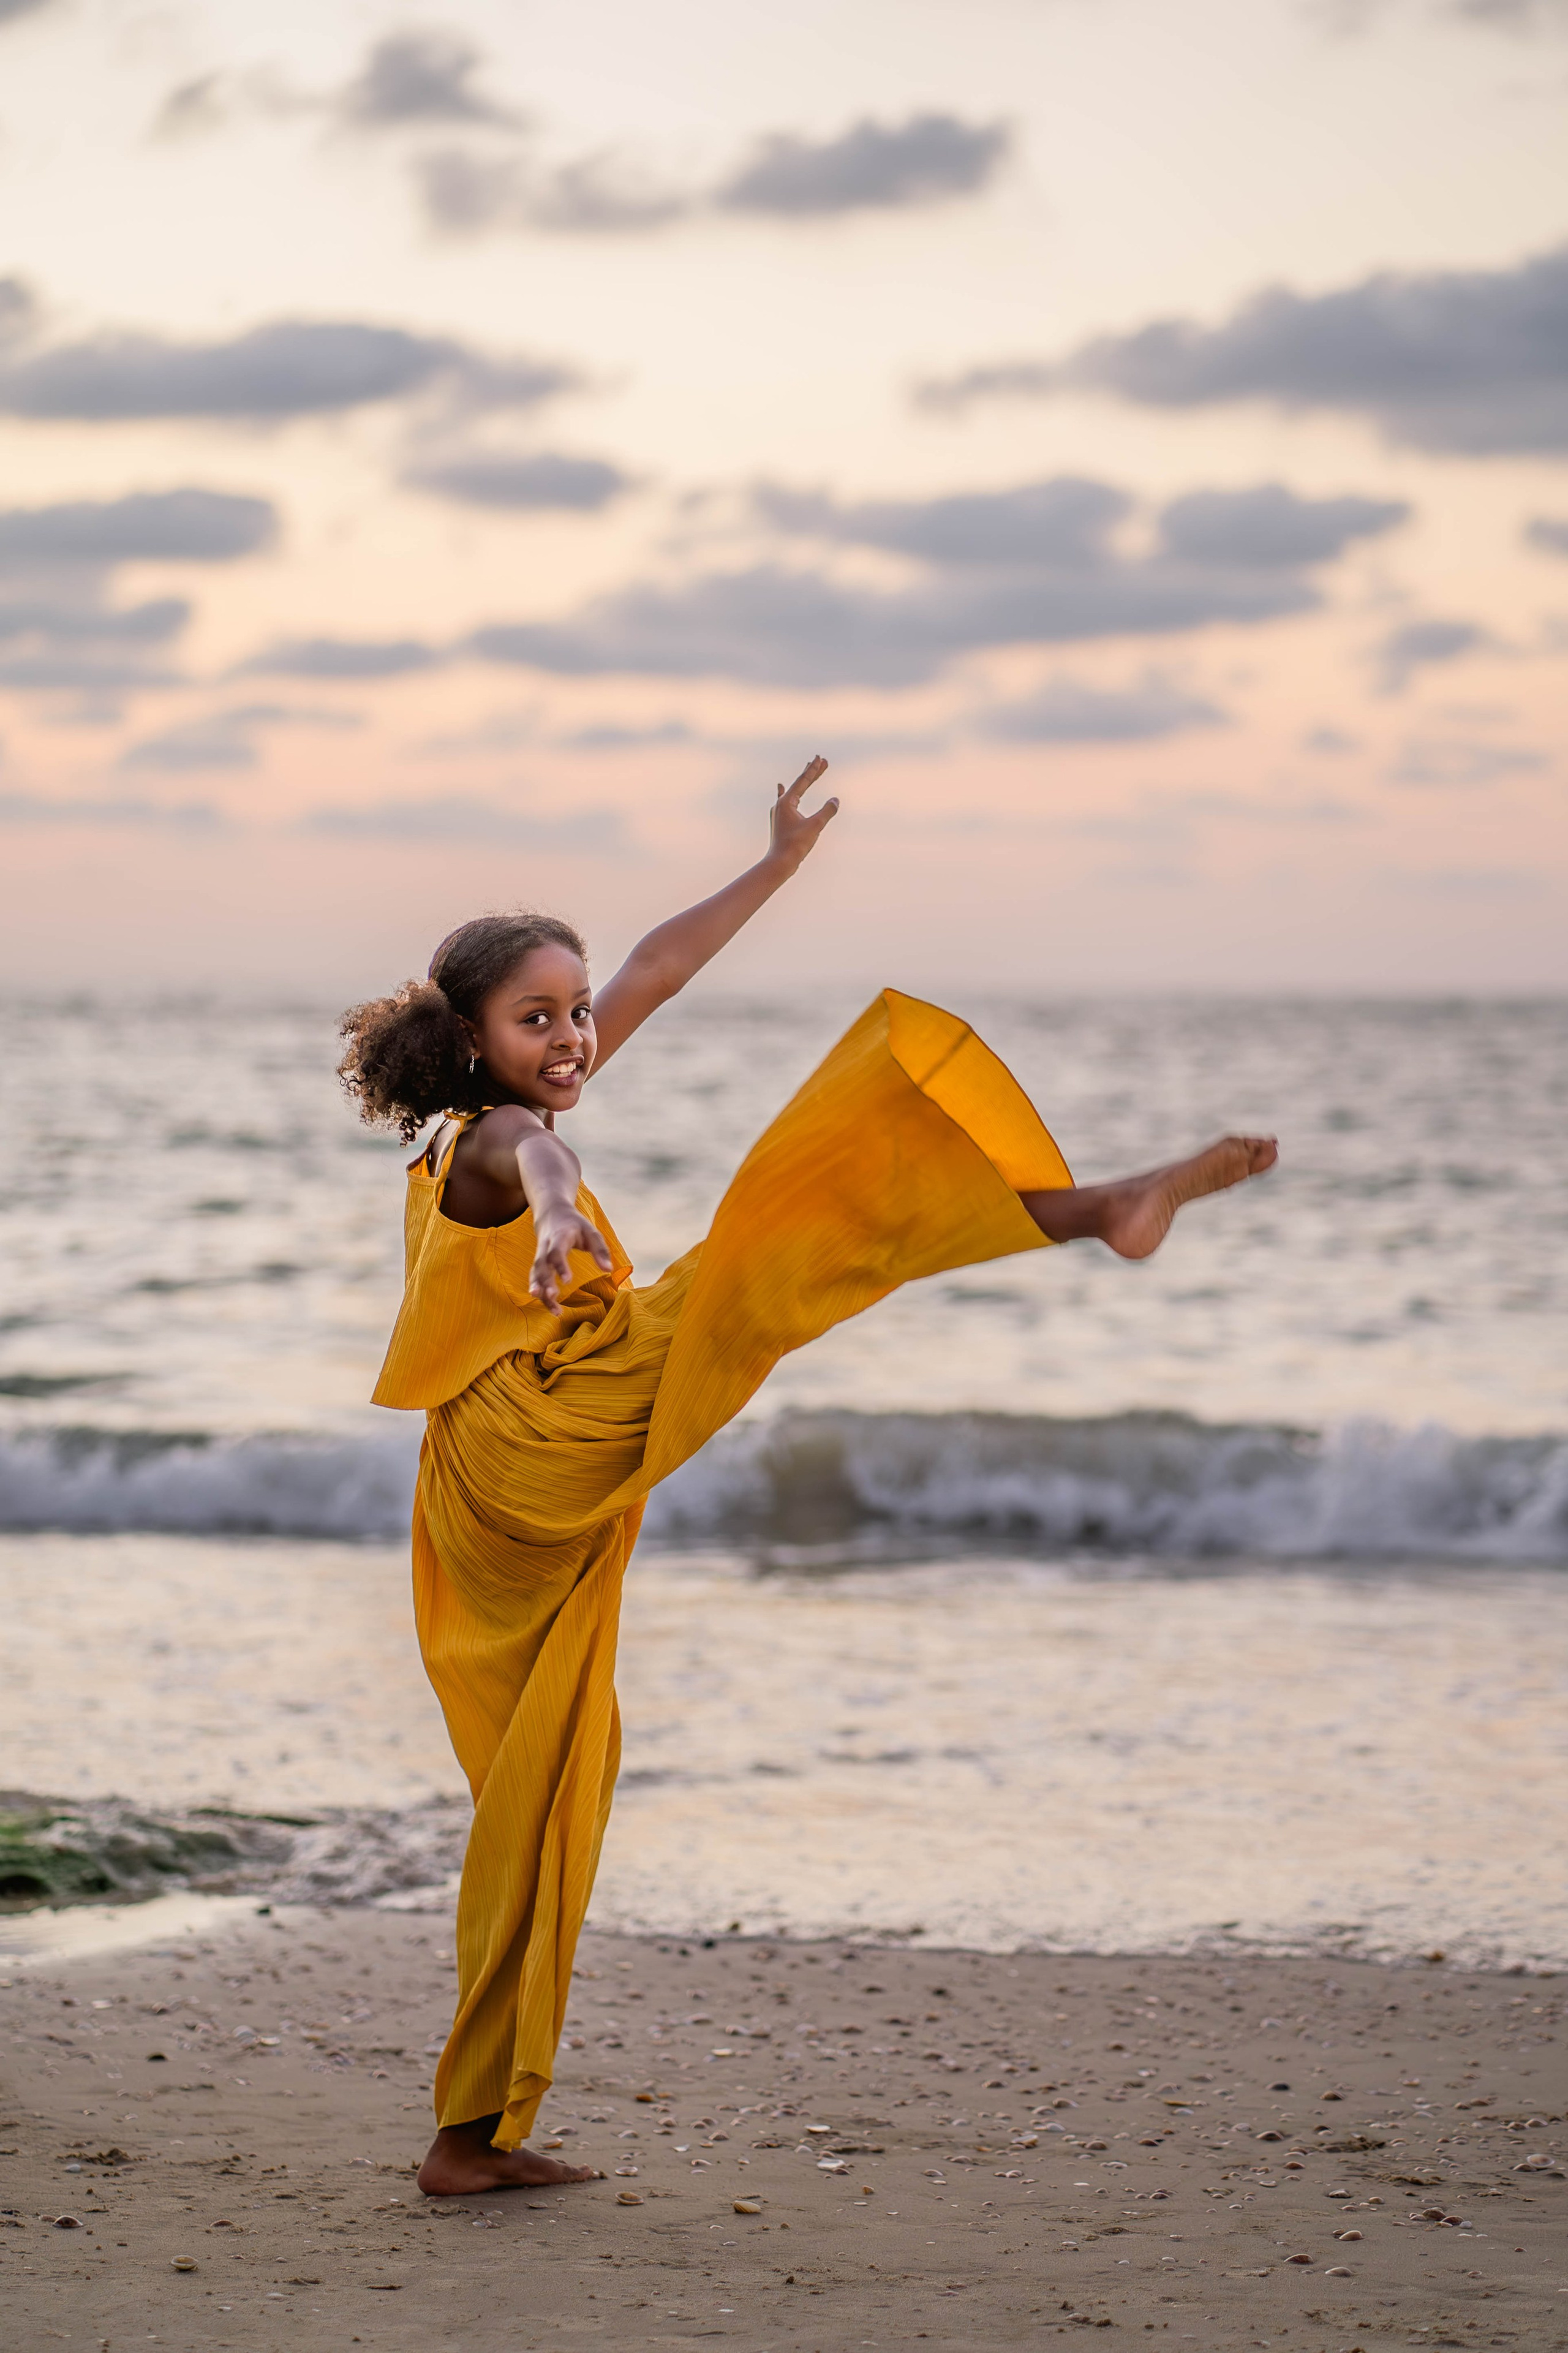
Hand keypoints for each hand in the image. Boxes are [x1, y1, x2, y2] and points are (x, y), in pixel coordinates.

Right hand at [529, 1206, 613, 1310]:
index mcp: (559, 1237)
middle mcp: (545, 1247)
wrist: (551, 1214)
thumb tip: (608, 1269)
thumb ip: (600, 1250)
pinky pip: (536, 1279)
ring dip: (542, 1292)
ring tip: (554, 1310)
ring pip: (536, 1275)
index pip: (556, 1252)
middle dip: (545, 1281)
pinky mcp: (538, 1264)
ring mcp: (539, 1256)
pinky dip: (541, 1293)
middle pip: (541, 1265)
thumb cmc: (575, 1224)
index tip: (567, 1281)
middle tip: (553, 1296)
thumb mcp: (590, 1231)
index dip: (560, 1266)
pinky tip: (550, 1307)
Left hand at [768, 756, 837, 870]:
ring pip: (793, 792)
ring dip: (803, 782)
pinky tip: (780, 789)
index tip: (820, 758)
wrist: (779, 862)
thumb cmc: (796, 845)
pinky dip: (786, 793)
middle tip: (822, 761)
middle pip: (799, 784)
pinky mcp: (780, 820)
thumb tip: (835, 800)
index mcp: (787, 802)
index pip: (803, 781)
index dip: (814, 770)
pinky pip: (784, 801)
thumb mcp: (815, 826)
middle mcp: (780, 804)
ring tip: (807, 771)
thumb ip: (827, 811)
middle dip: (811, 773)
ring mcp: (779, 812)